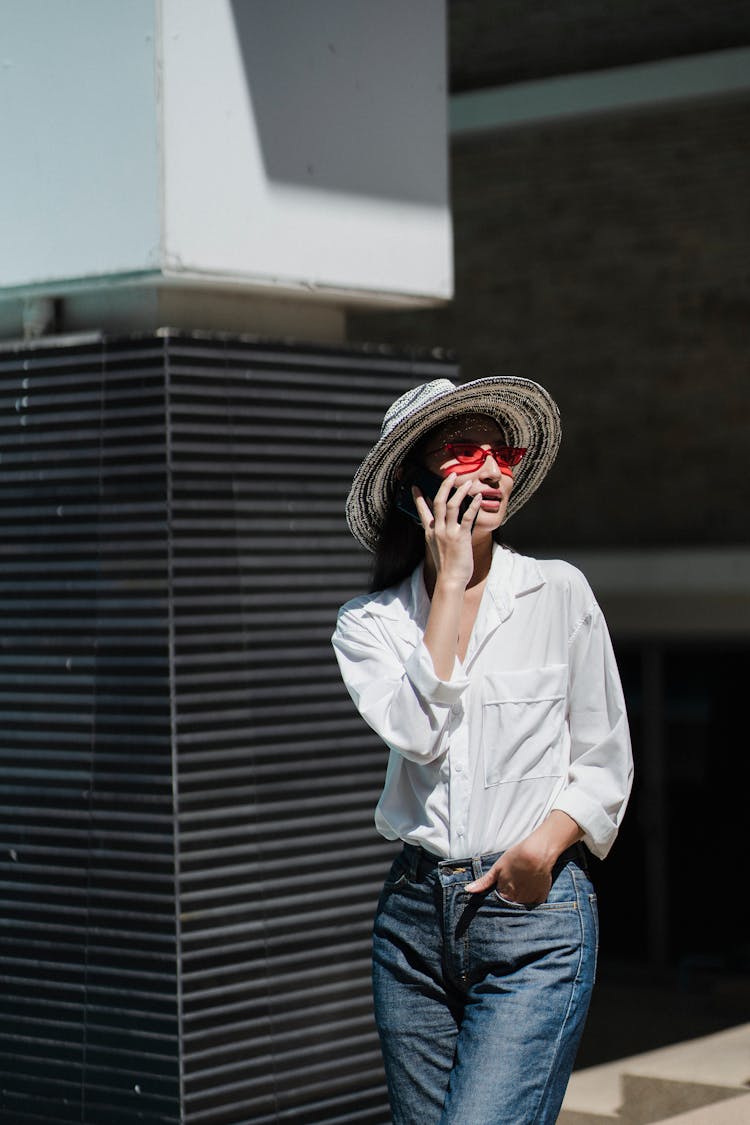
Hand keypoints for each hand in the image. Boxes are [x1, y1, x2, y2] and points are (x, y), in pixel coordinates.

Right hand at [413, 473, 481, 589]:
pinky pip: (467, 517)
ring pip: (452, 506)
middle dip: (445, 486)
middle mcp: (437, 530)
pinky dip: (473, 505)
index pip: (422, 511)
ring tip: (468, 483)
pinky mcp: (461, 537)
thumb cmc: (446, 565)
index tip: (415, 486)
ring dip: (460, 492)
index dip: (419, 498)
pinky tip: (478, 497)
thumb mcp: (436, 546)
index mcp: (430, 532)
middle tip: (451, 475)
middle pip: (439, 502)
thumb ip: (436, 532)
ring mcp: (448, 533)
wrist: (450, 579)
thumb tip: (438, 521)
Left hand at [465, 838, 553, 906]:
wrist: (537, 852)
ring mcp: (530, 900)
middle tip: (514, 883)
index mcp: (504, 894)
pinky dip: (532, 897)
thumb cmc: (515, 857)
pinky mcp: (541, 898)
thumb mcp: (497, 868)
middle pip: (510, 903)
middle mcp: (516, 900)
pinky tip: (532, 885)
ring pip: (522, 904)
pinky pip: (534, 903)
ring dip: (521, 898)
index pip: (499, 900)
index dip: (500, 893)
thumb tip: (467, 890)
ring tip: (523, 883)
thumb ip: (483, 882)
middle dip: (510, 897)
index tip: (502, 886)